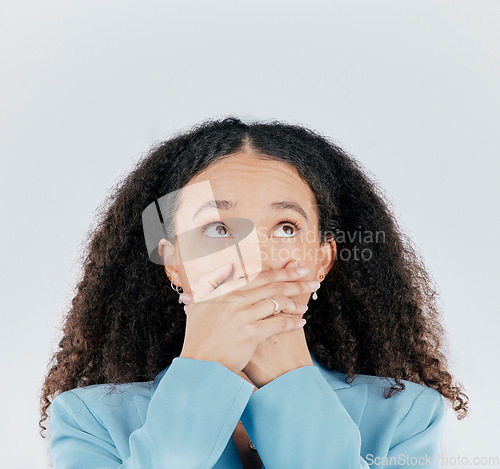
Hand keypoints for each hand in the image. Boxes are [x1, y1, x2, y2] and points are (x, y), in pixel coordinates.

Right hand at [179, 261, 318, 374]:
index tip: (296, 267)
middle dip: (295, 280)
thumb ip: (211, 283)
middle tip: (311, 278)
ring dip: (296, 301)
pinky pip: (278, 323)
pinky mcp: (250, 333)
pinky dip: (292, 322)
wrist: (198, 363)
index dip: (281, 270)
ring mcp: (242, 315)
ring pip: (277, 302)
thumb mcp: (198, 304)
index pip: (259, 275)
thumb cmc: (198, 335)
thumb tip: (224, 267)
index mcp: (225, 289)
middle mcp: (234, 298)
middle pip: (272, 284)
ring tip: (306, 303)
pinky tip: (300, 322)